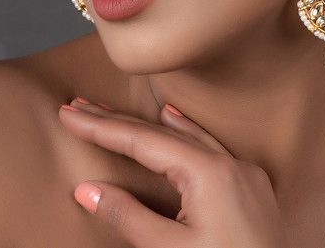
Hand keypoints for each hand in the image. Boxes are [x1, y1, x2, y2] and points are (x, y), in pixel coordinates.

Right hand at [59, 98, 286, 247]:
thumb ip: (129, 217)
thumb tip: (87, 190)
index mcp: (209, 173)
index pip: (143, 142)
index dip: (102, 127)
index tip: (71, 114)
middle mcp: (230, 164)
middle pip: (163, 135)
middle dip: (120, 123)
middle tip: (83, 107)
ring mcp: (245, 174)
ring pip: (189, 138)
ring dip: (151, 127)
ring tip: (119, 112)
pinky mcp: (253, 188)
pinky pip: (213, 150)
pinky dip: (187, 136)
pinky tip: (177, 125)